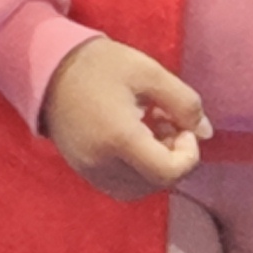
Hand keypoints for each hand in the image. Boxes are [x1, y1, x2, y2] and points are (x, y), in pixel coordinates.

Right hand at [41, 36, 209, 198]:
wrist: (47, 67)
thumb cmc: (100, 65)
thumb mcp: (150, 73)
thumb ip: (184, 103)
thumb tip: (206, 133)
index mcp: (119, 138)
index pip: (169, 172)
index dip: (189, 154)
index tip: (183, 126)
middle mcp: (101, 163)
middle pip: (158, 183)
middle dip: (174, 157)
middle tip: (168, 122)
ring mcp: (89, 171)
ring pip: (141, 188)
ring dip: (157, 165)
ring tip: (151, 129)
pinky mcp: (83, 171)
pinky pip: (122, 184)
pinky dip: (138, 169)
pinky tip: (134, 138)